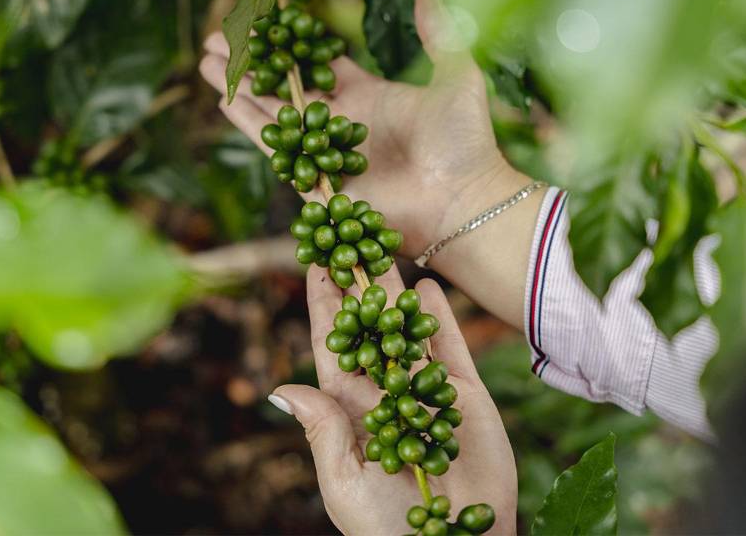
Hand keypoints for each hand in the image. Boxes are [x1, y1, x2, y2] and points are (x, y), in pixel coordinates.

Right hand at [199, 0, 520, 257]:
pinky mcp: (317, 180)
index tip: (265, 24)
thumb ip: (437, 33)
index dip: (292, 46)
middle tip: (219, 38)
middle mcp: (340, 124)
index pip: (319, 66)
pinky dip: (249, 123)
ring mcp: (325, 152)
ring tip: (207, 61)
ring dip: (240, 87)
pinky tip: (225, 99)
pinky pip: (275, 148)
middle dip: (254, 63)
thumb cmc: (465, 142)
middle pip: (286, 87)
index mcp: (369, 97)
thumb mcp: (457, 75)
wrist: (461, 201)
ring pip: (272, 113)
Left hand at [267, 266, 517, 534]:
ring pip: (406, 328)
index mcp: (349, 408)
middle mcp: (385, 390)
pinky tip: (426, 286)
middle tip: (348, 238)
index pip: (332, 344)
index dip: (323, 304)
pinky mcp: (464, 395)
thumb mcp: (343, 483)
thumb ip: (321, 430)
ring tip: (383, 248)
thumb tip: (281, 388)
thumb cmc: (386, 527)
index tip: (314, 262)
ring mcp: (425, 388)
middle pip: (368, 325)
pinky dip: (438, 317)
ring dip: (395, 290)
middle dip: (357, 284)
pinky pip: (449, 347)